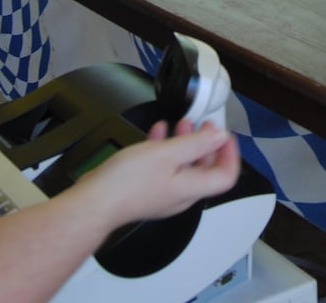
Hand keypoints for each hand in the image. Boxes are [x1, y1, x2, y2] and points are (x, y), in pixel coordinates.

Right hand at [81, 120, 240, 226]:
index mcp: (191, 188)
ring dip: (185, 142)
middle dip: (207, 143)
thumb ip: (196, 144)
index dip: (230, 154)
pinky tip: (158, 133)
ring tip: (182, 123)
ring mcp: (163, 193)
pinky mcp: (146, 189)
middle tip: (204, 124)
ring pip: (183, 165)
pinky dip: (164, 149)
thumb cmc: (127, 184)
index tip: (225, 135)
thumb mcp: (167, 154)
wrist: (95, 202)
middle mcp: (180, 194)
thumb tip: (219, 136)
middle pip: (205, 168)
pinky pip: (163, 167)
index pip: (226, 176)